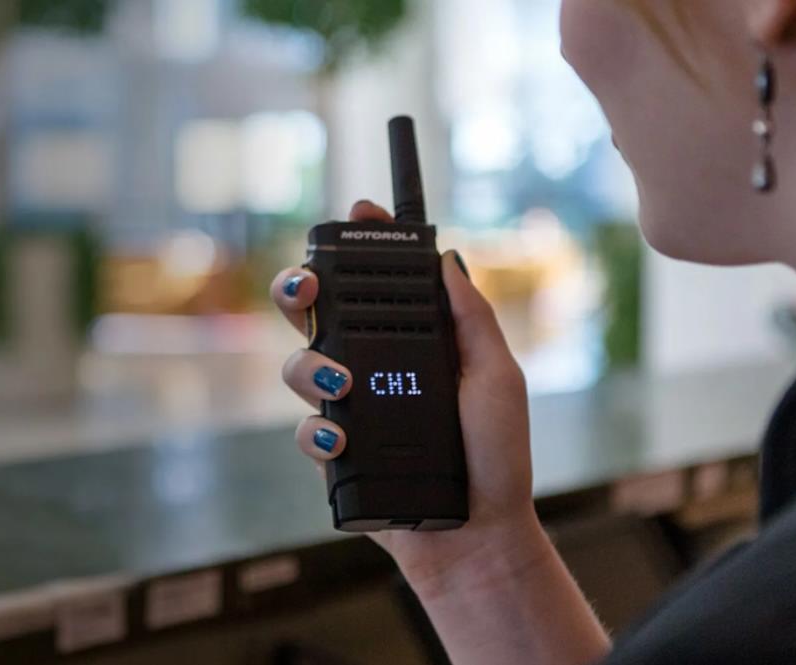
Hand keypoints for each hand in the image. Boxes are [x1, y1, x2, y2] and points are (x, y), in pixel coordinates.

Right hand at [270, 201, 545, 594]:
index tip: (357, 212)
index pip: (376, 283)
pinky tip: (340, 439)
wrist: (475, 534)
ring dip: (308, 366)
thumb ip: (471, 318)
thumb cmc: (497, 458)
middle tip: (309, 287)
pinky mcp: (333, 453)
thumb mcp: (498, 377)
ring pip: (297, 364)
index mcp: (413, 342)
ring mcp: (348, 408)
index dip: (360, 244)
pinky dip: (317, 431)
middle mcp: (373, 367)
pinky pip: (303, 429)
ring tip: (339, 385)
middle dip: (298, 287)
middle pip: (317, 312)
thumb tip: (448, 258)